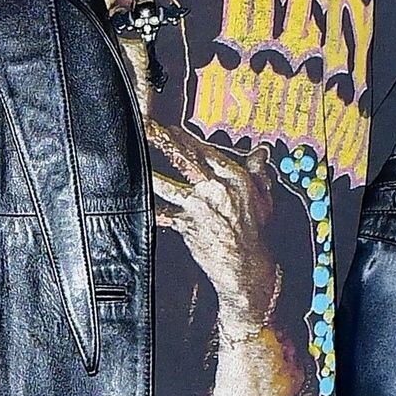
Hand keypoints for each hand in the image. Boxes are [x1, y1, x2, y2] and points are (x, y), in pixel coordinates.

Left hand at [145, 119, 278, 330]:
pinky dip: (148, 208)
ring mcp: (201, 207)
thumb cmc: (255, 234)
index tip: (168, 128)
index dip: (183, 136)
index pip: (204, 150)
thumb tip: (260, 152)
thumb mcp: (263, 199)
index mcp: (235, 177)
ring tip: (131, 158)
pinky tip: (132, 199)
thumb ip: (257, 172)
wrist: (249, 268)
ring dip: (148, 170)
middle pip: (184, 158)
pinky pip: (163, 214)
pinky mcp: (189, 226)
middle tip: (145, 127)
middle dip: (162, 140)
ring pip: (168, 184)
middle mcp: (217, 189)